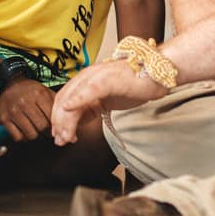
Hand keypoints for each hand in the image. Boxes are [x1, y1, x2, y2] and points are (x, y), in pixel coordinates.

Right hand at [0, 78, 54, 141]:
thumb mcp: (44, 90)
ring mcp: (14, 111)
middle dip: (46, 131)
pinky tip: (24, 130)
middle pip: (42, 127)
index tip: (55, 126)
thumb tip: (71, 119)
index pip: (52, 117)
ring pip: (31, 134)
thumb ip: (56, 103)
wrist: (8, 84)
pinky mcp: (4, 119)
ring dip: (35, 134)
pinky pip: (18, 137)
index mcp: (38, 94)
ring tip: (35, 129)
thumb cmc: (29, 90)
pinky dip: (23, 137)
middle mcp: (25, 102)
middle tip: (45, 129)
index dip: (55, 125)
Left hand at [51, 60, 167, 145]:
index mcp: (86, 80)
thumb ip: (90, 108)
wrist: (156, 75)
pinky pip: (88, 91)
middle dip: (59, 123)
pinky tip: (70, 109)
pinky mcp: (107, 79)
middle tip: (61, 141)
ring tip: (67, 136)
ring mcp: (96, 76)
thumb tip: (75, 123)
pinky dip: (77, 100)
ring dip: (66, 119)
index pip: (63, 99)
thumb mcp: (107, 100)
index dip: (58, 119)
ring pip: (73, 98)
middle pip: (63, 99)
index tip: (60, 136)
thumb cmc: (135, 85)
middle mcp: (88, 76)